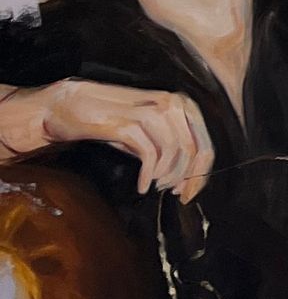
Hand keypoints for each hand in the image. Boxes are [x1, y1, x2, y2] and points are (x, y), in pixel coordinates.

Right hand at [0, 79, 215, 200]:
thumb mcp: (148, 132)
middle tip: (176, 195)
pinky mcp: (128, 123)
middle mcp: (171, 103)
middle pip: (194, 150)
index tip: (189, 193)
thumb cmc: (113, 122)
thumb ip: (172, 147)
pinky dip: (149, 175)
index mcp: (182, 104)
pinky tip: (143, 186)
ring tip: (156, 187)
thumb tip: (189, 178)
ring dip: (167, 176)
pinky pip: (149, 155)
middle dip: (188, 179)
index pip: (204, 144)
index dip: (200, 174)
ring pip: (174, 152)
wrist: (71, 107)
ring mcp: (149, 111)